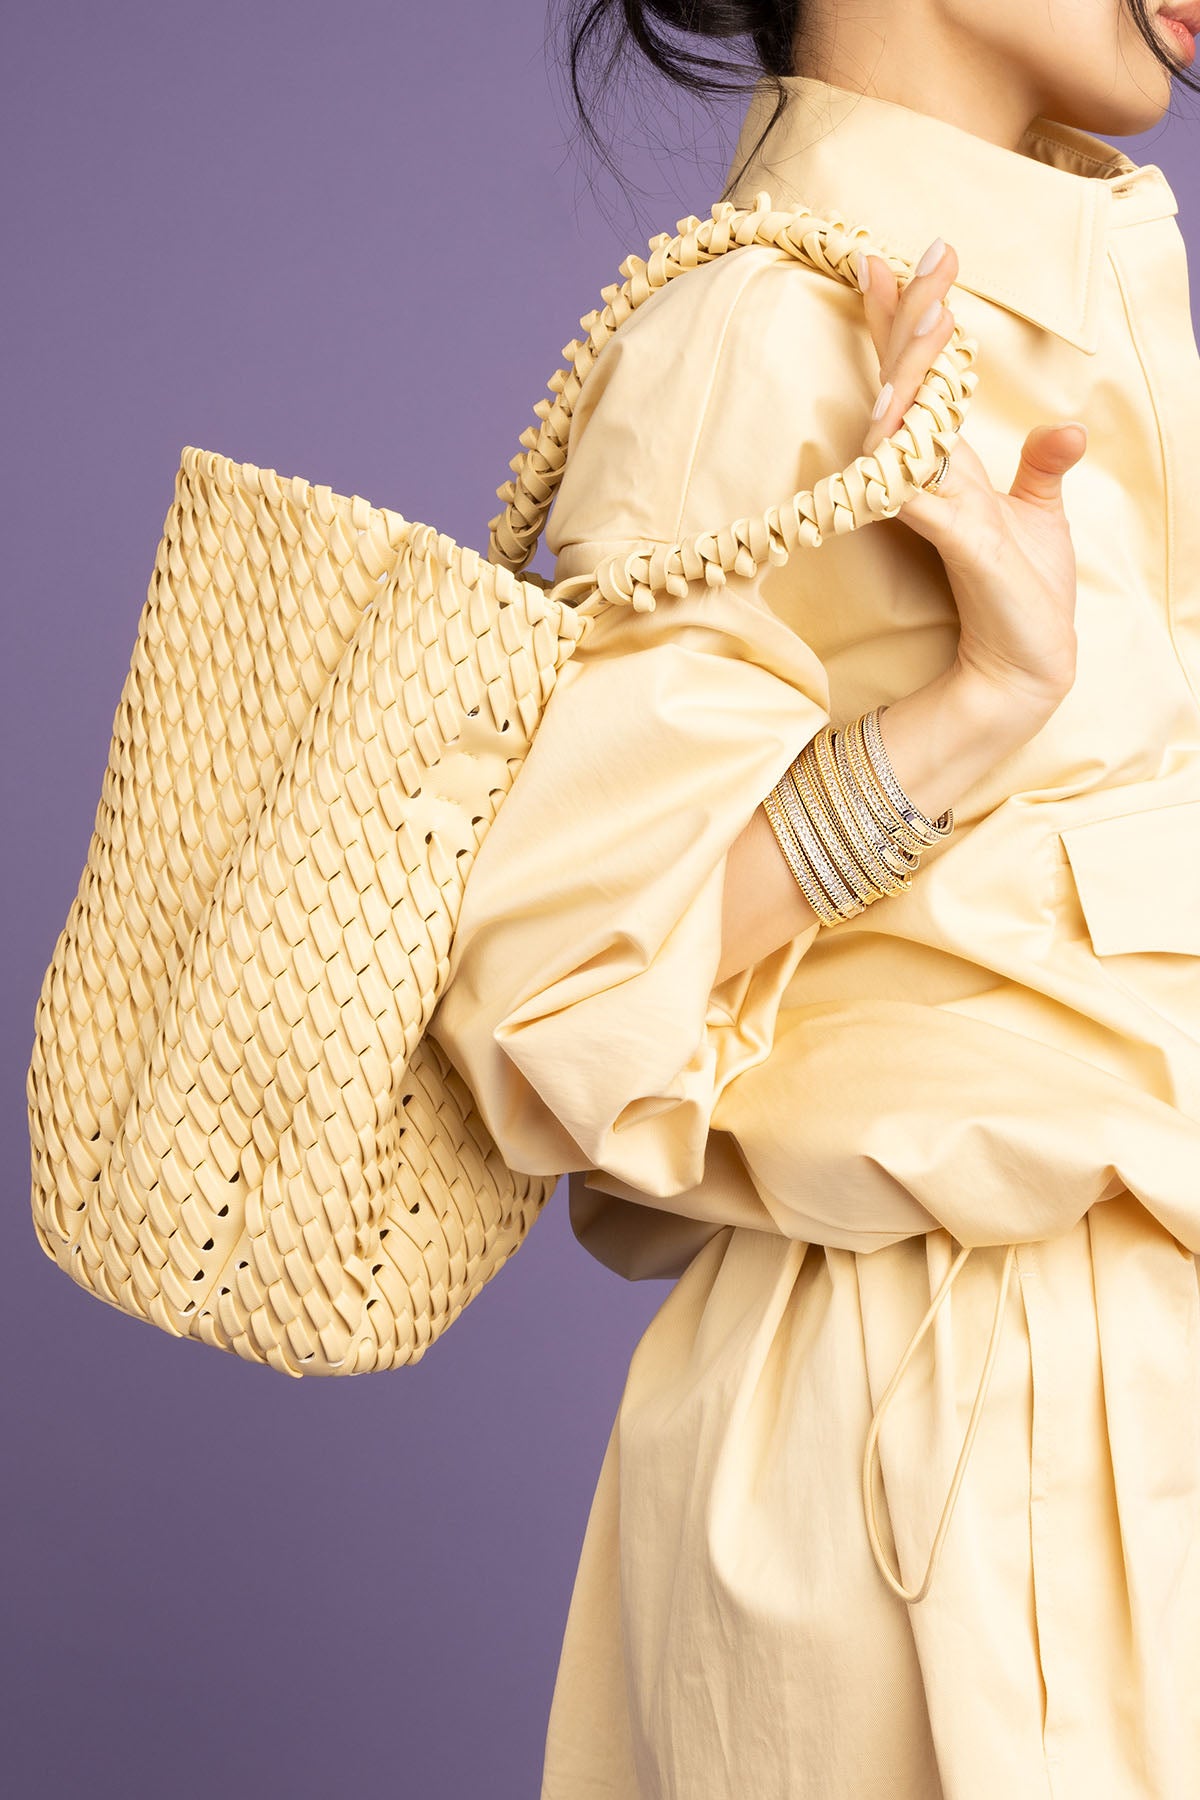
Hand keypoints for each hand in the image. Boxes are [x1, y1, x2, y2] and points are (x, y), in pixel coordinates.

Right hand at [856, 238, 1087, 712]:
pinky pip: (915, 488)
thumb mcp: (1041, 513)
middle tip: (922, 254)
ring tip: (928, 311)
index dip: (905, 319)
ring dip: (913, 369)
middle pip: (904, 383)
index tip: (897, 255)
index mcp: (947, 462)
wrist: (1028, 660)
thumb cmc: (1024, 589)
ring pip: (904, 424)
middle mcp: (926, 478)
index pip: (918, 378)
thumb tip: (1070, 424)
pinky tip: (897, 418)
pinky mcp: (948, 541)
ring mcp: (931, 508)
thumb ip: (1044, 465)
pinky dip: (906, 453)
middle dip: (909, 318)